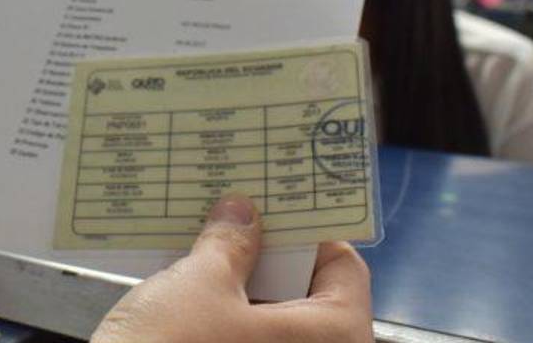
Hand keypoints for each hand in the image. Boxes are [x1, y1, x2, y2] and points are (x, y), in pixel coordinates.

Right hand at [92, 194, 372, 342]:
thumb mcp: (201, 283)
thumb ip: (229, 243)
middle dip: (266, 255)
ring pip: (274, 322)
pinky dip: (227, 318)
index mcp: (334, 337)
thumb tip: (241, 214)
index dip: (305, 231)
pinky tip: (190, 288)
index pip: (342, 267)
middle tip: (232, 215)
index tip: (271, 203)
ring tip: (204, 245)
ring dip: (241, 286)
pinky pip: (246, 342)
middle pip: (307, 294)